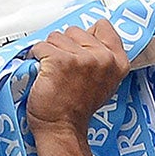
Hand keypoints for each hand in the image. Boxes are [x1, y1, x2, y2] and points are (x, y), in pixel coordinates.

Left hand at [24, 19, 130, 140]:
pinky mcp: (60, 61)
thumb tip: (87, 35)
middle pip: (75, 30)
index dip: (86, 37)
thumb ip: (100, 56)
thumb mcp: (102, 80)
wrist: (62, 129)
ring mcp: (83, 59)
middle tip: (67, 72)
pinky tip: (45, 75)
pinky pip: (40, 47)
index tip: (81, 52)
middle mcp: (104, 58)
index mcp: (117, 62)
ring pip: (55, 37)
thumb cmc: (76, 108)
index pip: (102, 26)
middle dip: (66, 46)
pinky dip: (37, 59)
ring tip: (56, 75)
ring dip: (50, 53)